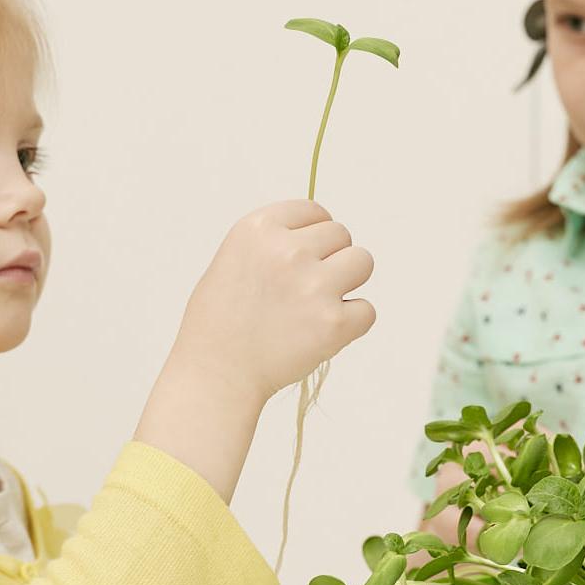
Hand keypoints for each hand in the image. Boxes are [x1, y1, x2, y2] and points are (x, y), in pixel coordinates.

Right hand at [176, 200, 375, 404]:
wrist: (216, 374)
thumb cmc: (220, 321)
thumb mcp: (235, 258)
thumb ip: (275, 241)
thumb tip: (322, 230)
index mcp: (259, 228)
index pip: (314, 211)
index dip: (313, 235)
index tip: (303, 258)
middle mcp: (288, 252)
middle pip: (342, 234)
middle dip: (330, 259)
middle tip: (307, 289)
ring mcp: (314, 286)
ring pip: (363, 262)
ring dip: (348, 283)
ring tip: (320, 305)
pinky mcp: (334, 323)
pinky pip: (367, 310)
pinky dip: (352, 322)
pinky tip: (323, 332)